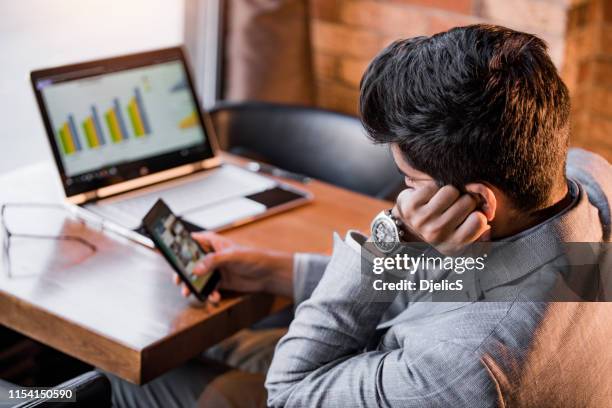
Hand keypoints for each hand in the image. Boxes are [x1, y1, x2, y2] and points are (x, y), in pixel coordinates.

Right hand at [173, 231, 293, 301]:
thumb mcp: (232, 256)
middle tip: (178, 282)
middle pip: (190, 263)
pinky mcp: (221, 282)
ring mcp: (215, 269)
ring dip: (194, 287)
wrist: (269, 274)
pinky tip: (215, 297)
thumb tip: (195, 270)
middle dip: (183, 273)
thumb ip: (213, 261)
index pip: (191, 241)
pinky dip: (209, 294)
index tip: (167, 254)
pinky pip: (209, 289)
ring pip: (197, 278)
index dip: (178, 246)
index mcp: (213, 243)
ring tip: (191, 295)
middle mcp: (211, 256)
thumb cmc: (253, 258)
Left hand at [392, 183, 491, 254]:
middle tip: (454, 206)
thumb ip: (481, 235)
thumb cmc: (440, 229)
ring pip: (451, 191)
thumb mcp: (462, 239)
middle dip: (464, 200)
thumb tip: (488, 224)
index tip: (470, 216)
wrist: (406, 226)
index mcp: (453, 245)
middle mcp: (438, 234)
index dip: (478, 214)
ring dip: (450, 192)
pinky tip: (429, 198)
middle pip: (468, 201)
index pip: (479, 221)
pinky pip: (434, 186)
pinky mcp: (411, 206)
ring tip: (442, 202)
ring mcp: (423, 220)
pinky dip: (434, 188)